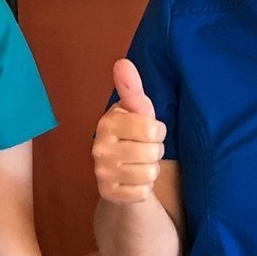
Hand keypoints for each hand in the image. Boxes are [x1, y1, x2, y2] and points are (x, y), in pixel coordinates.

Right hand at [93, 59, 166, 203]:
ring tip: (139, 162)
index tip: (148, 130)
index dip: (157, 131)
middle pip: (153, 152)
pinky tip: (134, 180)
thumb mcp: (137, 110)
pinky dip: (144, 187)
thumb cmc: (134, 133)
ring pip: (149, 173)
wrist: (120, 170)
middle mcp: (99, 147)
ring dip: (150, 169)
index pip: (151, 130)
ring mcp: (101, 172)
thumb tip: (122, 62)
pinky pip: (143, 192)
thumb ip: (132, 88)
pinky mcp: (107, 194)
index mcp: (107, 122)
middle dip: (155, 151)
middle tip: (143, 148)